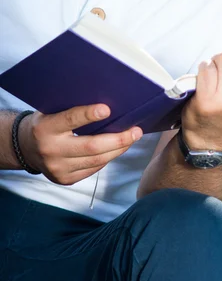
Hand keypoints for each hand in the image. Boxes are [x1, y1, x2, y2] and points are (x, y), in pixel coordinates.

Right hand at [18, 104, 142, 184]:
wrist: (26, 148)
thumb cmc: (47, 122)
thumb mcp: (52, 110)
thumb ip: (72, 107)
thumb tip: (107, 100)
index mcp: (45, 128)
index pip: (69, 120)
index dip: (88, 115)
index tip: (107, 109)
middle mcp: (50, 151)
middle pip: (90, 147)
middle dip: (117, 139)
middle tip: (135, 131)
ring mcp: (57, 169)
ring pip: (96, 161)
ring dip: (118, 149)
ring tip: (132, 138)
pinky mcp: (65, 180)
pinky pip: (93, 169)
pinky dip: (108, 158)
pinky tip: (118, 149)